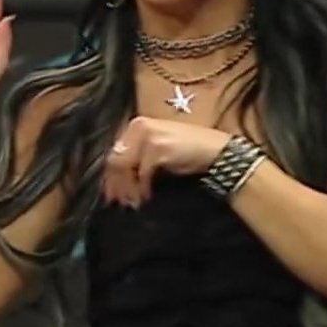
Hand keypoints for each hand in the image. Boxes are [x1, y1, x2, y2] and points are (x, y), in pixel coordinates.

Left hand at [104, 117, 228, 207]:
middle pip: (117, 159)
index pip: (115, 151)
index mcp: (137, 124)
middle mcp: (139, 126)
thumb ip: (137, 154)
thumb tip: (117, 178)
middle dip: (116, 184)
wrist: (216, 151)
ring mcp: (148, 136)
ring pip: (126, 168)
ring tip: (133, 203)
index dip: (110, 175)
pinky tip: (146, 197)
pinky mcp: (157, 149)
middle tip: (119, 202)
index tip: (111, 193)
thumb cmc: (189, 150)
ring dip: (128, 189)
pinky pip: (142, 174)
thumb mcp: (159, 147)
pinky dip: (143, 188)